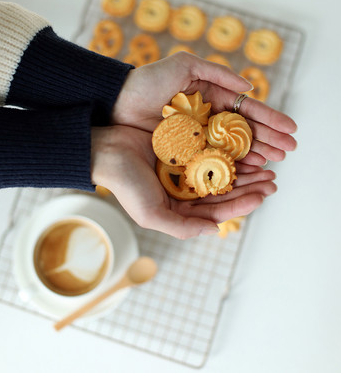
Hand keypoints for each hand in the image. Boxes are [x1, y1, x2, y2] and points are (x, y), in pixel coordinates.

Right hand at [91, 125, 276, 238]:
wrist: (107, 151)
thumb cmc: (126, 185)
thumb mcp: (151, 215)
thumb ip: (181, 228)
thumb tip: (214, 231)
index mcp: (180, 209)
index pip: (218, 211)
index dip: (242, 205)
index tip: (263, 195)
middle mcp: (186, 191)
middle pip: (225, 192)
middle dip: (250, 187)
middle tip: (272, 180)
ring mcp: (186, 169)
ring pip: (222, 172)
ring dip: (244, 170)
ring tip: (266, 165)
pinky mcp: (184, 149)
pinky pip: (211, 151)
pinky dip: (228, 152)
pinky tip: (244, 149)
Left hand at [112, 52, 296, 165]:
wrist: (117, 101)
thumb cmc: (148, 80)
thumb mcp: (184, 65)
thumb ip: (218, 72)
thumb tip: (249, 87)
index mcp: (211, 96)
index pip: (247, 110)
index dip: (270, 119)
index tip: (290, 130)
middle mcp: (208, 118)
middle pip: (245, 131)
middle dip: (269, 140)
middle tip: (288, 151)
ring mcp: (198, 137)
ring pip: (232, 147)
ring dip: (254, 154)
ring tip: (274, 163)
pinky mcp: (185, 151)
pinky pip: (212, 159)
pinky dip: (230, 164)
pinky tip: (247, 169)